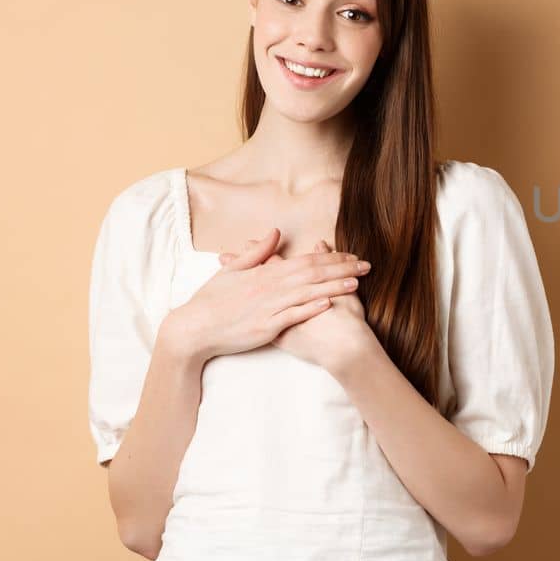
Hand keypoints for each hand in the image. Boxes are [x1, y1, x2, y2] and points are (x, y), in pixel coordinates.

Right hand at [165, 229, 371, 360]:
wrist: (192, 329)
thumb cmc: (212, 301)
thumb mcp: (232, 270)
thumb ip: (257, 251)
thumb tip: (275, 231)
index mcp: (265, 273)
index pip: (305, 260)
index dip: (331, 257)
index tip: (351, 255)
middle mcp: (270, 287)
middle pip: (313, 274)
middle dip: (342, 269)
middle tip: (367, 266)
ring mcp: (268, 307)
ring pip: (307, 293)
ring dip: (333, 287)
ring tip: (356, 283)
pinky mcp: (265, 327)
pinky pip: (291, 317)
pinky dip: (310, 309)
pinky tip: (328, 304)